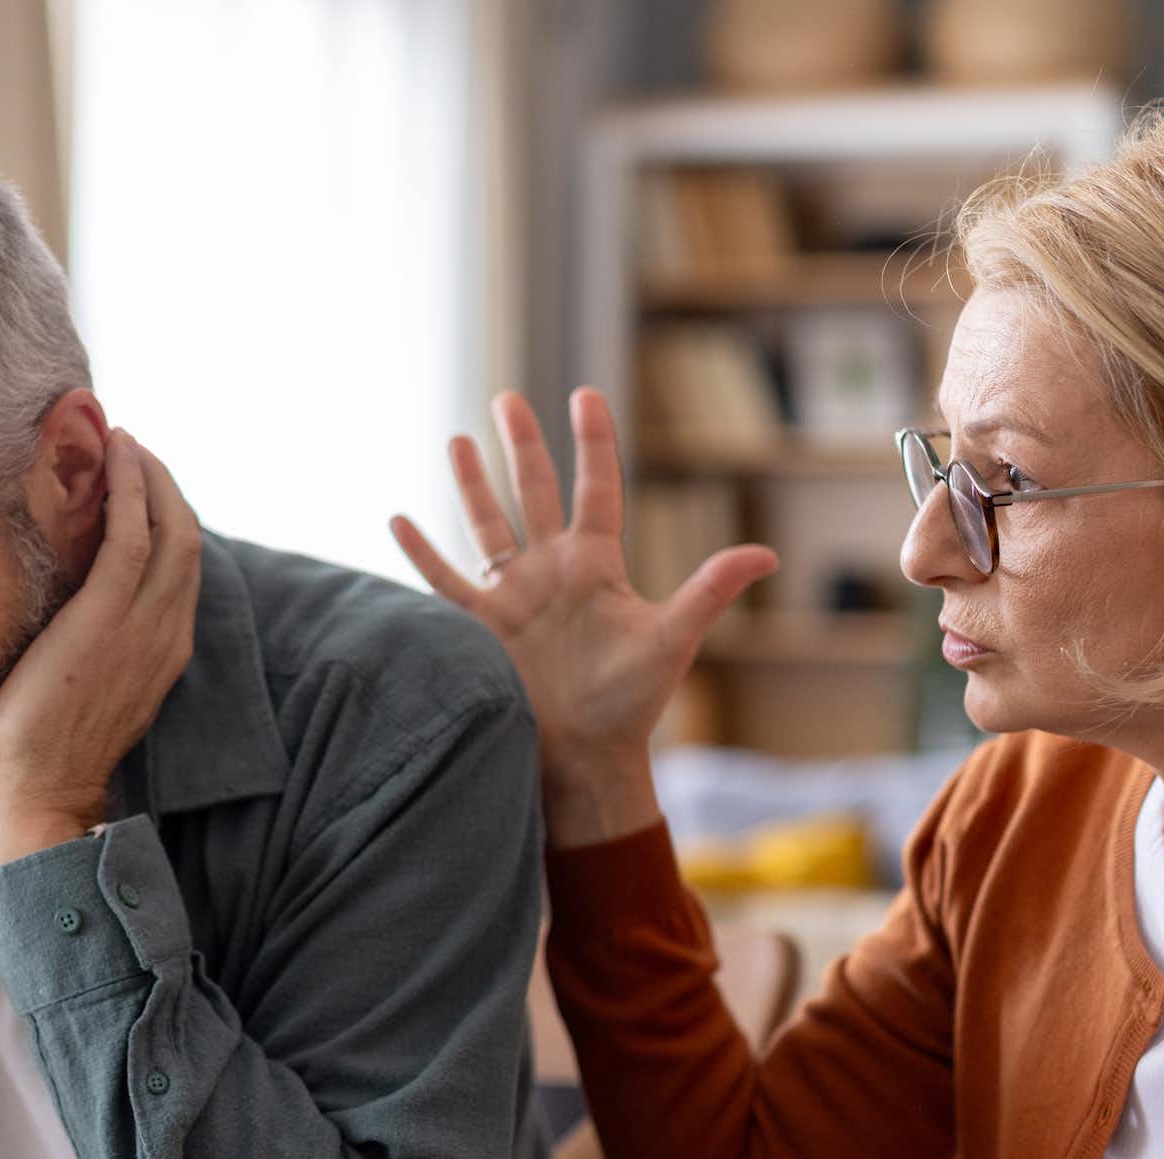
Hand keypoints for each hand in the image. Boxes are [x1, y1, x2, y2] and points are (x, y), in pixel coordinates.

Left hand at [0, 430, 201, 868]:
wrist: (37, 796)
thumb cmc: (40, 754)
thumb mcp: (83, 688)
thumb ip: (91, 645)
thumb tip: (62, 609)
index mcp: (164, 651)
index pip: (179, 567)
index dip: (165, 516)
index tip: (136, 482)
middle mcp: (168, 633)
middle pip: (186, 536)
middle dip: (164, 484)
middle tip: (130, 447)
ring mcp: (144, 625)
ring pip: (169, 526)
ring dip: (149, 475)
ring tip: (120, 441)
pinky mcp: (106, 616)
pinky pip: (132, 535)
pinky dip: (130, 489)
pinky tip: (113, 459)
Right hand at [390, 388, 776, 846]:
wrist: (586, 759)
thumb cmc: (632, 704)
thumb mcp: (672, 638)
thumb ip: (710, 590)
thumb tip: (766, 555)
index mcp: (596, 564)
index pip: (595, 487)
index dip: (592, 442)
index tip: (585, 395)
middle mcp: (551, 571)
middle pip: (532, 490)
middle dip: (520, 443)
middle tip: (506, 398)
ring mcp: (513, 596)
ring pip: (486, 525)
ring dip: (470, 484)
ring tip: (457, 439)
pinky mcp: (480, 629)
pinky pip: (444, 582)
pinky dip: (420, 553)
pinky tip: (397, 519)